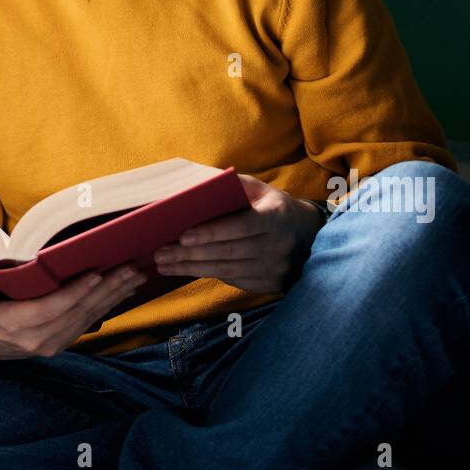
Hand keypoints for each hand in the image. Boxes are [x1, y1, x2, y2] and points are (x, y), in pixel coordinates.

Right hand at [0, 262, 148, 359]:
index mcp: (14, 326)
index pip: (51, 309)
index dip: (75, 293)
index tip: (95, 274)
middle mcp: (38, 338)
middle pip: (78, 312)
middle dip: (106, 290)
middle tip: (130, 268)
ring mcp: (51, 343)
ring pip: (88, 318)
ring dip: (113, 297)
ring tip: (134, 275)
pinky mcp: (60, 342)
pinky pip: (87, 323)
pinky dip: (106, 305)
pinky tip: (123, 290)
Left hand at [152, 174, 323, 294]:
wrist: (308, 236)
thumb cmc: (273, 206)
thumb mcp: (260, 190)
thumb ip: (232, 186)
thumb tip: (196, 185)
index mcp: (275, 216)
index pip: (242, 226)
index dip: (213, 232)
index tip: (184, 235)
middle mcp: (277, 245)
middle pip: (229, 252)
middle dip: (191, 254)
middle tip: (161, 253)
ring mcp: (273, 268)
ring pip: (227, 270)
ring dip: (191, 268)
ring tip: (163, 265)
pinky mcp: (267, 284)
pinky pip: (231, 279)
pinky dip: (205, 274)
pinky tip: (182, 270)